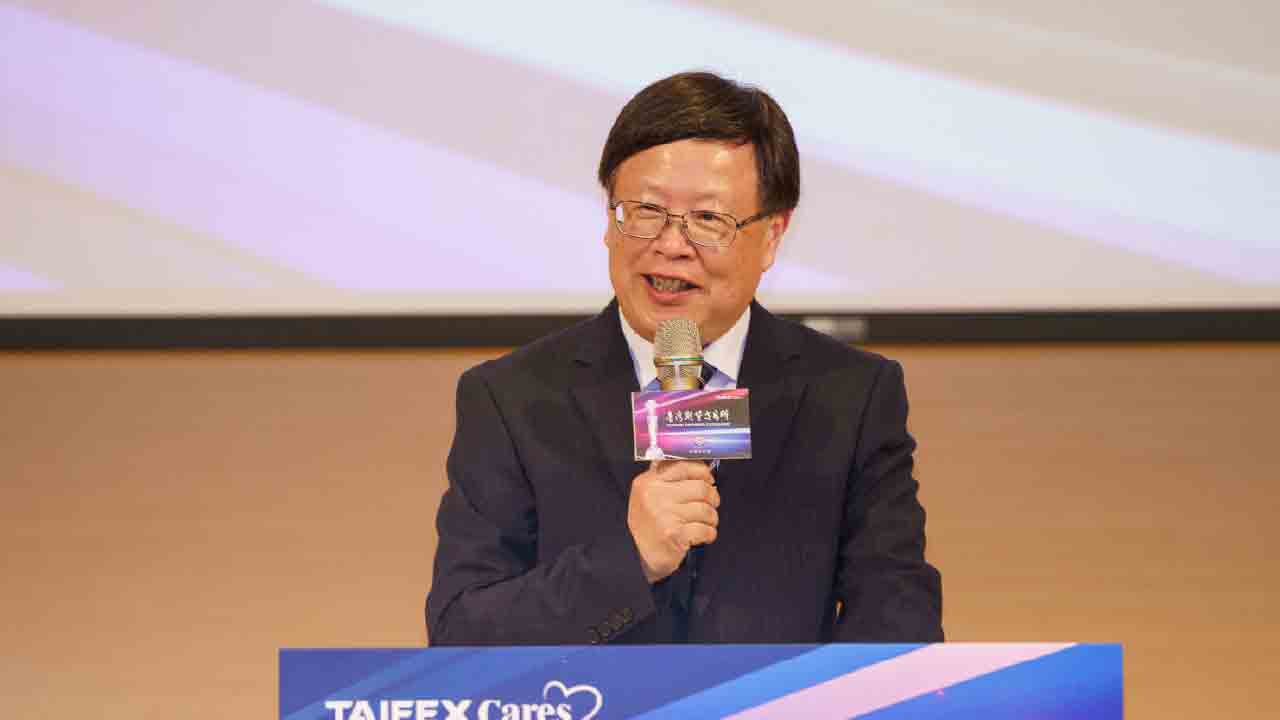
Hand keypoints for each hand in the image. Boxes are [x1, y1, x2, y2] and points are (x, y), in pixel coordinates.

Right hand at [627, 460, 719, 582]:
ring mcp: (664, 514)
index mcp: (648, 482)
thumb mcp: (648, 494)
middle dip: (712, 497)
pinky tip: (703, 535)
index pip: (684, 466)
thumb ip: (667, 477)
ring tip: (706, 522)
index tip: (708, 479)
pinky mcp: (674, 534)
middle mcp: (654, 495)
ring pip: (706, 509)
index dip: (702, 472)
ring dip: (712, 518)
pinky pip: (705, 529)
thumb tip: (698, 465)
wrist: (640, 556)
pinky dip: (709, 533)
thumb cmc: (650, 524)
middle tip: (712, 503)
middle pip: (701, 487)